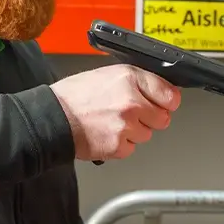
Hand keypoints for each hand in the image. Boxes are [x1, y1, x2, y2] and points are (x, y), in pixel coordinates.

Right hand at [51, 64, 180, 160]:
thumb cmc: (74, 96)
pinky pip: (131, 148)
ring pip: (147, 135)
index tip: (164, 103)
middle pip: (163, 118)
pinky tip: (107, 133)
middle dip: (150, 118)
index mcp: (131, 79)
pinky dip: (121, 145)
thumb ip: (138, 81)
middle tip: (131, 114)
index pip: (171, 95)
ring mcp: (126, 126)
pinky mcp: (119, 147)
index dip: (167, 101)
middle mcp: (132, 102)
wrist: (52, 118)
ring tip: (112, 122)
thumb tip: (162, 90)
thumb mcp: (109, 74)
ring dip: (134, 132)